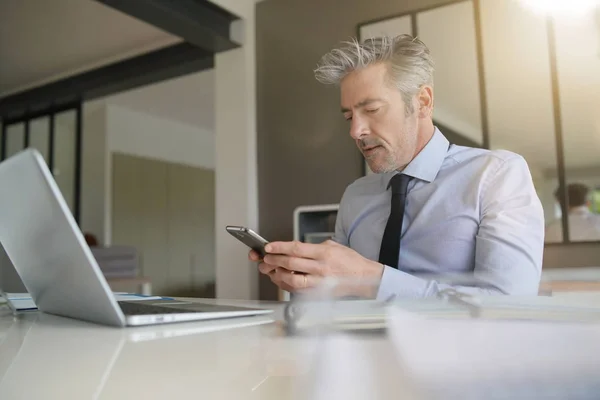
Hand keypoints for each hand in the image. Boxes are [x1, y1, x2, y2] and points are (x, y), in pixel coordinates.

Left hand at [256, 240, 383, 296]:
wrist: (364, 278)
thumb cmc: (350, 262)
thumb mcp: (333, 246)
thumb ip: (313, 247)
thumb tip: (294, 249)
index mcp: (324, 253)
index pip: (296, 249)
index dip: (279, 247)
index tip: (268, 247)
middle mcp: (321, 268)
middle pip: (291, 263)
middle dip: (274, 260)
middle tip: (265, 258)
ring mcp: (320, 282)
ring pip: (292, 279)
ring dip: (277, 274)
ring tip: (270, 270)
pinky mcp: (319, 293)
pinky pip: (298, 290)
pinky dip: (287, 285)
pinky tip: (281, 280)